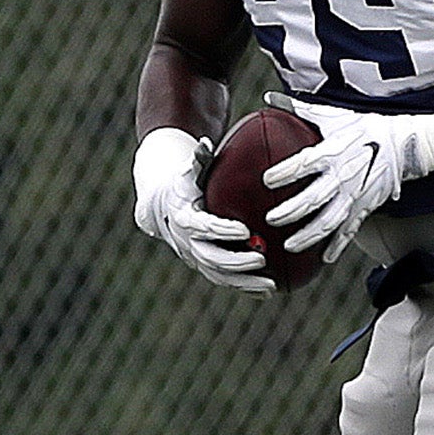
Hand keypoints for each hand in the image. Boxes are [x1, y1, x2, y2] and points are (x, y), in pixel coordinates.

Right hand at [133, 127, 275, 295]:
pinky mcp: (204, 266)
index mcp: (183, 217)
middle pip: (210, 257)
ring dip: (243, 282)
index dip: (221, 230)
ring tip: (270, 284)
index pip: (202, 226)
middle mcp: (186, 242)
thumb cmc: (184, 183)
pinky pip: (223, 281)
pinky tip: (267, 290)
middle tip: (262, 258)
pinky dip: (243, 287)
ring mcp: (194, 257)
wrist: (163, 206)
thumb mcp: (188, 171)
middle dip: (236, 261)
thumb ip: (198, 160)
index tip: (244, 230)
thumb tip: (204, 143)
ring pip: (218, 275)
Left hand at [261, 92, 433, 263]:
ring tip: (289, 244)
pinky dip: (337, 246)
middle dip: (291, 211)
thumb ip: (299, 108)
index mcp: (332, 152)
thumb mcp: (333, 115)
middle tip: (271, 218)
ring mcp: (355, 195)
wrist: (405, 143)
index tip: (266, 180)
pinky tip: (323, 258)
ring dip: (308, 235)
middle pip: (313, 198)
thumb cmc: (365, 127)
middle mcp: (342, 176)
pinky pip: (350, 231)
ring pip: (329, 221)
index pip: (304, 164)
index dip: (284, 172)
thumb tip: (270, 97)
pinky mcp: (366, 207)